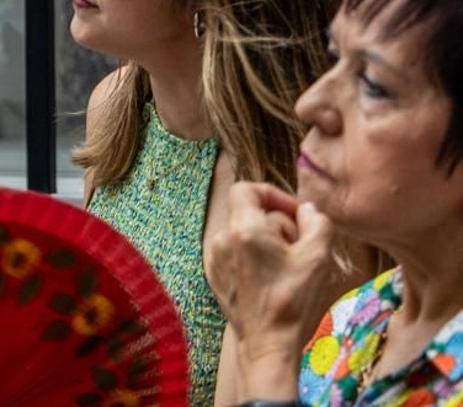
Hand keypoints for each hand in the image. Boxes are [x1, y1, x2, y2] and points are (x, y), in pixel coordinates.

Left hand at [208, 182, 337, 390]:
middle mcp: (220, 239)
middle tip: (300, 248)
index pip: (246, 189)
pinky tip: (271, 278)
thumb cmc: (293, 301)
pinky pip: (235, 252)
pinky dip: (253, 256)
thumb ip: (317, 223)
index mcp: (242, 229)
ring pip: (243, 233)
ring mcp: (214, 258)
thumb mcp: (318, 259)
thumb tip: (307, 209)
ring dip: (267, 241)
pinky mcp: (214, 275)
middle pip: (249, 213)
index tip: (295, 213)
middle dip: (278, 224)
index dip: (273, 195)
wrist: (267, 344)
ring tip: (287, 267)